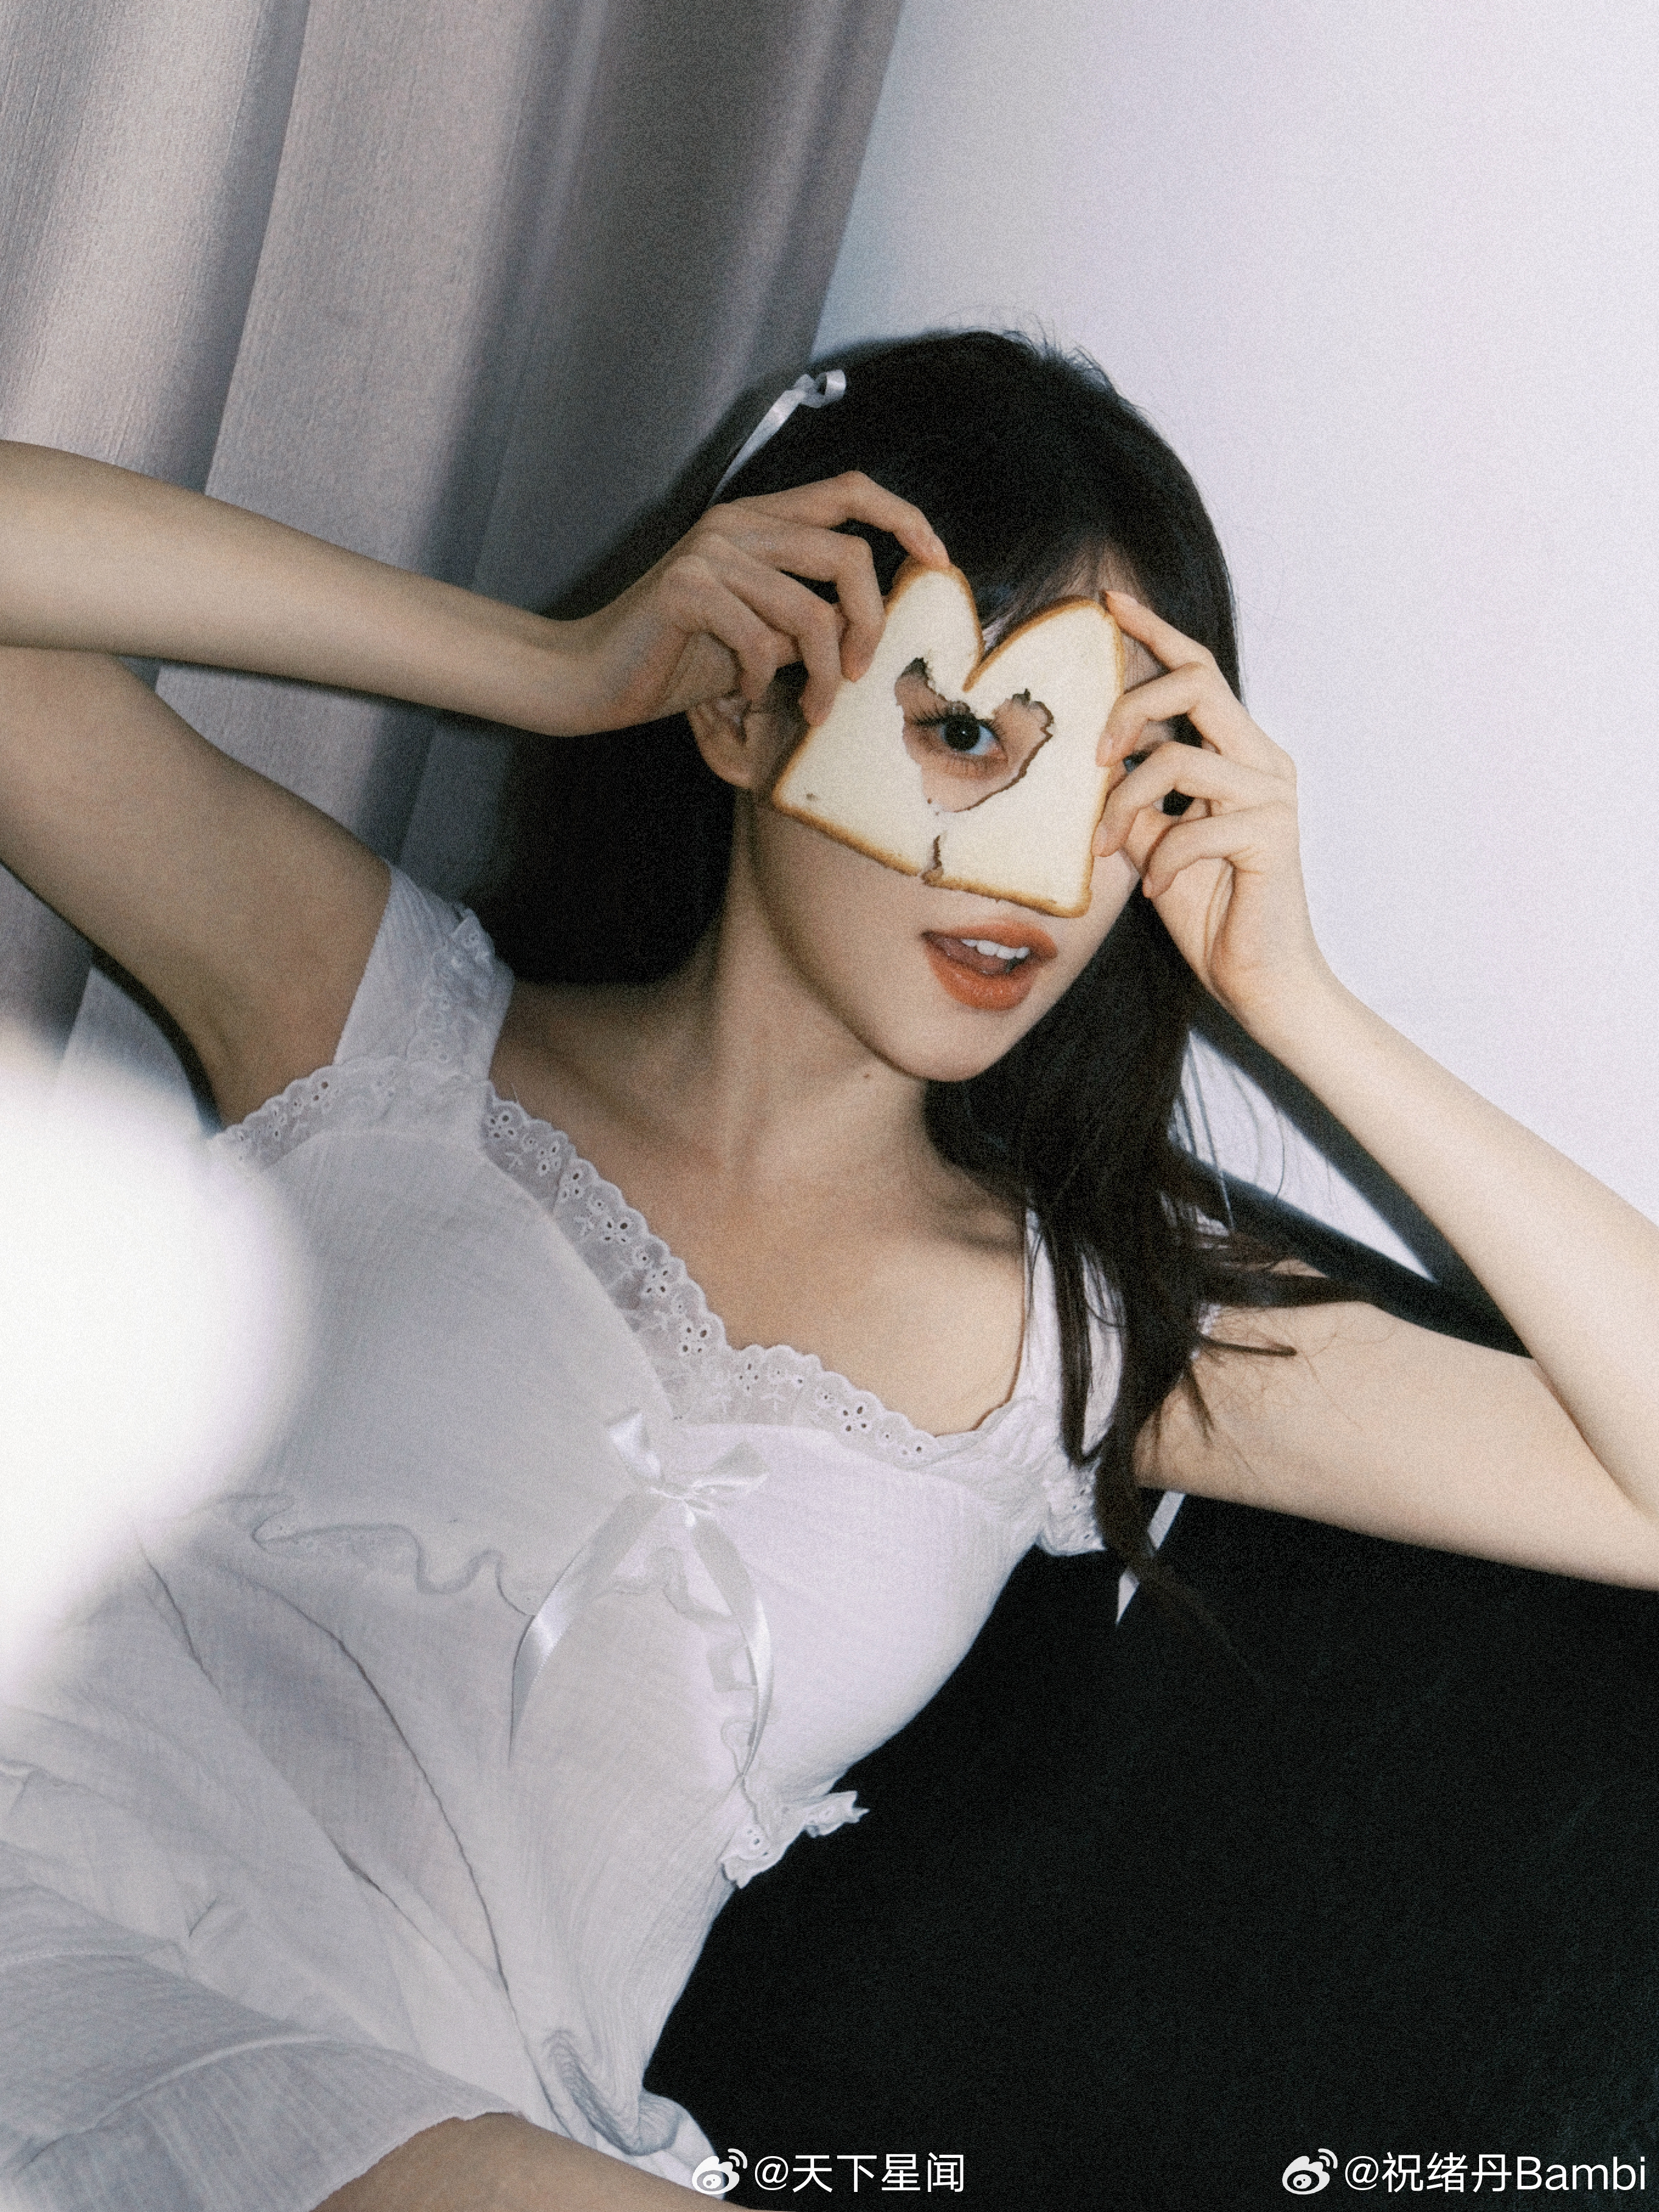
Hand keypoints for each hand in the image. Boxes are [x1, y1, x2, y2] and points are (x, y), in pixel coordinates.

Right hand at [553, 474, 948, 732]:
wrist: (594, 677)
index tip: (938, 561)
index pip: (851, 490)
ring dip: (821, 675)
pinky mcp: (686, 589)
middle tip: (857, 678)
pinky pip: (760, 641)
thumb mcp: (761, 635)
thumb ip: (809, 618)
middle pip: (849, 555)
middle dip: (869, 626)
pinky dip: (761, 681)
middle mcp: (737, 523)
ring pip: (811, 612)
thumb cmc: (679, 659)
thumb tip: (868, 625)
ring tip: (808, 709)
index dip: (904, 517)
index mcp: (759, 520)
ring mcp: (710, 551)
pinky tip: (744, 695)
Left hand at [1092, 592, 1334, 1038]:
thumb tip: (1090, 768)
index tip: (1109, 604)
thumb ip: (1132, 799)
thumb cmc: (1210, 909)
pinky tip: (1157, 890)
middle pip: (1197, 683)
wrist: (1261, 979)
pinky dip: (1162, 860)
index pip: (1196, 672)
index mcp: (1237, 751)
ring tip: (1103, 848)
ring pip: (1180, 759)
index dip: (1154, 632)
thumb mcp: (1154, 844)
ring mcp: (1272, 793)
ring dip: (1124, 804)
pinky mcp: (1273, 833)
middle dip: (1132, 704)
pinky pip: (1194, 826)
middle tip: (1094, 753)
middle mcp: (1262, 759)